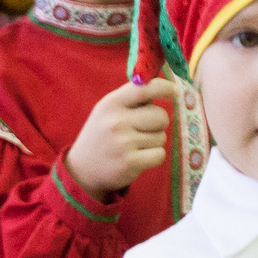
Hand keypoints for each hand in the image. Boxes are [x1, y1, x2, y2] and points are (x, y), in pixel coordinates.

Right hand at [65, 78, 175, 197]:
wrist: (82, 170)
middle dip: (158, 123)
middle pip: (160, 116)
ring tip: (135, 146)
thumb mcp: (107, 111)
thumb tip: (162, 87)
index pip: (144, 89)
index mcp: (111, 104)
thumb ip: (131, 99)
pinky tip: (139, 157)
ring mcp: (123, 143)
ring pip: (161, 137)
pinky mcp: (130, 163)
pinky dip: (154, 157)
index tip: (175, 91)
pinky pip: (160, 154)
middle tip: (143, 130)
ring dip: (154, 142)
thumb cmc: (102, 136)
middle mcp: (116, 121)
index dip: (164, 88)